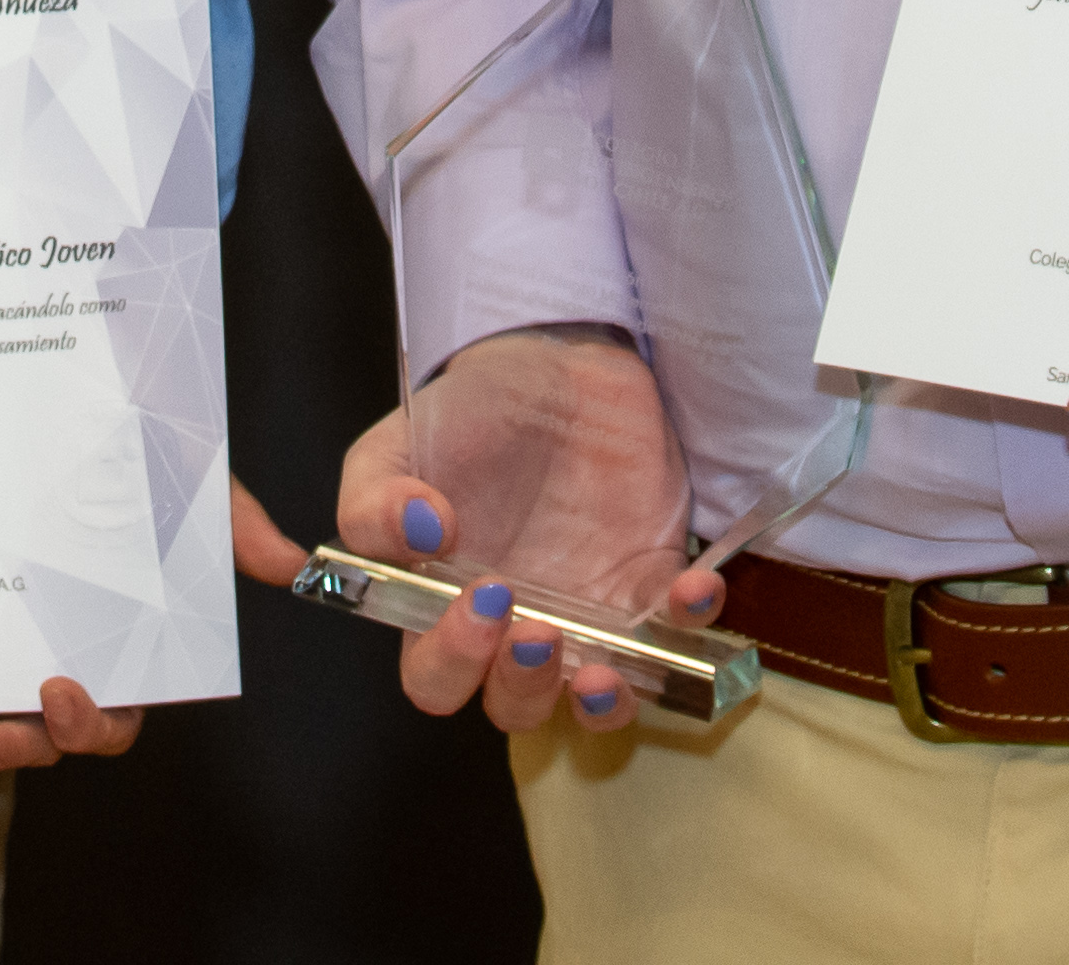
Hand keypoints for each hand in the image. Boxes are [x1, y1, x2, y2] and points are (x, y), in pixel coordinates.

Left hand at [0, 487, 309, 770]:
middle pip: (35, 734)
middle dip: (4, 745)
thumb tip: (287, 558)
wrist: (76, 405)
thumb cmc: (140, 457)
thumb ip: (231, 525)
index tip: (60, 692)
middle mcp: (55, 657)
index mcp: (116, 644)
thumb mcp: (187, 480)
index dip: (86, 723)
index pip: (110, 714)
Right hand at [329, 330, 727, 739]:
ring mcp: (587, 613)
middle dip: (524, 688)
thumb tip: (420, 536)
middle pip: (514, 706)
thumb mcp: (395, 446)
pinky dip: (691, 619)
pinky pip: (677, 627)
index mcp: (443, 607)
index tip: (480, 600)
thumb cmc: (465, 415)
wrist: (549, 361)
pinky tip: (693, 588)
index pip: (436, 678)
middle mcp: (514, 626)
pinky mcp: (649, 581)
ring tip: (607, 674)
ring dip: (605, 704)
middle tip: (537, 633)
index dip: (453, 663)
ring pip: (594, 700)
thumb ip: (375, 502)